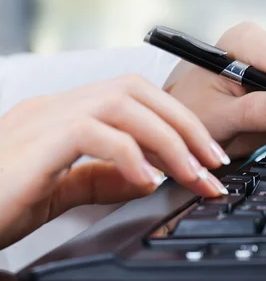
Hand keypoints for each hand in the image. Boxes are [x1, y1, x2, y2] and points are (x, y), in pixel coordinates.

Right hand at [0, 74, 229, 248]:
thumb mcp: (62, 188)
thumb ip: (102, 175)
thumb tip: (147, 174)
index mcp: (67, 113)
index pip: (134, 97)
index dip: (178, 122)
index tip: (207, 156)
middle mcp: (58, 106)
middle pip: (137, 92)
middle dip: (185, 126)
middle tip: (214, 163)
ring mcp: (44, 118)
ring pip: (123, 105)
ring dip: (168, 140)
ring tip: (193, 174)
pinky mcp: (35, 140)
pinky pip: (93, 132)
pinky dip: (128, 154)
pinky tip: (146, 180)